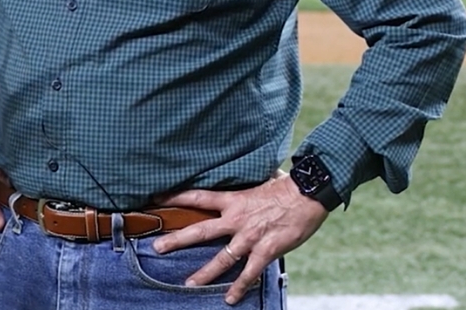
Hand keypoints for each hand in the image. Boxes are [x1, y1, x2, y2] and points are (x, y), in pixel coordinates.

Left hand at [151, 173, 328, 304]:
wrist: (309, 194)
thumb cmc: (287, 185)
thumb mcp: (259, 178)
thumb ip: (246, 181)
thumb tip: (243, 169)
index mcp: (232, 199)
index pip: (197, 197)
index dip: (175, 197)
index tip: (156, 199)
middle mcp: (236, 219)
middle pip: (200, 231)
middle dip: (176, 240)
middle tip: (156, 247)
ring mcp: (250, 237)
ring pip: (222, 258)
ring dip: (204, 273)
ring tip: (188, 283)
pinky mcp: (266, 250)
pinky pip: (249, 273)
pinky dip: (239, 287)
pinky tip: (229, 299)